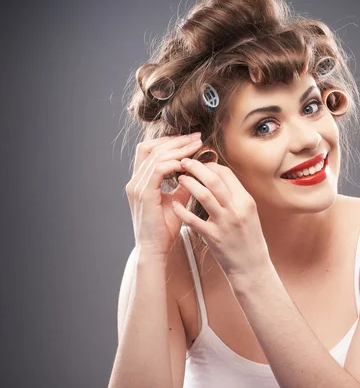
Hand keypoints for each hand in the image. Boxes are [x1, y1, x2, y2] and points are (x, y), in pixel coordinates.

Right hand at [125, 133, 204, 257]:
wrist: (155, 249)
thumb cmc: (164, 229)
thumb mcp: (176, 201)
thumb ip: (183, 185)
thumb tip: (197, 171)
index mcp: (140, 181)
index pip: (150, 150)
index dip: (170, 141)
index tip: (191, 139)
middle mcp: (135, 181)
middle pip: (152, 148)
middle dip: (177, 140)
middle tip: (197, 137)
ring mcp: (137, 187)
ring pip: (156, 156)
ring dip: (178, 149)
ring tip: (196, 146)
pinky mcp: (143, 194)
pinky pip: (158, 170)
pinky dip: (173, 164)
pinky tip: (187, 163)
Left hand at [172, 158, 269, 277]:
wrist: (252, 267)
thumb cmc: (249, 240)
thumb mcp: (248, 214)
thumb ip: (235, 197)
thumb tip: (220, 178)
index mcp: (246, 201)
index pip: (226, 174)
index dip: (210, 165)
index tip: (199, 163)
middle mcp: (236, 210)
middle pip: (214, 180)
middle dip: (196, 168)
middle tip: (184, 162)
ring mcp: (225, 223)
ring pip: (204, 195)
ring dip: (189, 184)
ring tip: (179, 178)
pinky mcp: (213, 237)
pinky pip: (193, 219)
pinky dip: (182, 210)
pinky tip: (175, 204)